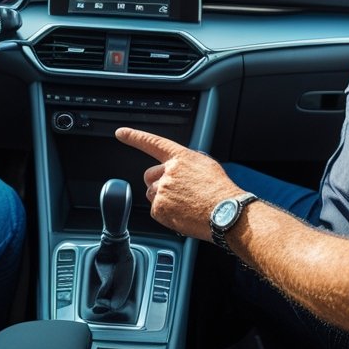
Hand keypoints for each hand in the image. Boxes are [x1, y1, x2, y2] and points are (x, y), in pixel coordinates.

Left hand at [115, 127, 242, 239]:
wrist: (226, 213)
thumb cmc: (220, 192)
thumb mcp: (206, 166)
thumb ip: (187, 164)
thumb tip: (179, 168)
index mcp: (181, 157)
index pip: (153, 143)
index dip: (135, 137)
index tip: (121, 133)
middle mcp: (169, 171)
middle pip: (149, 176)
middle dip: (156, 183)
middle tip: (175, 193)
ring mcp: (163, 189)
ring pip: (153, 195)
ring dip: (163, 200)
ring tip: (185, 205)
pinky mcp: (160, 207)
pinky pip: (156, 211)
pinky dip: (167, 215)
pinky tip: (183, 214)